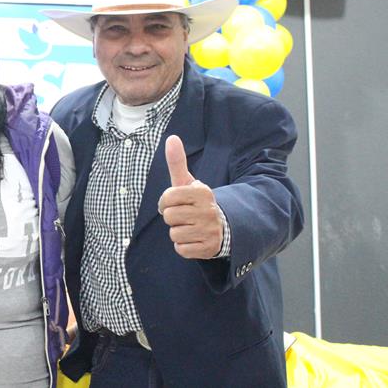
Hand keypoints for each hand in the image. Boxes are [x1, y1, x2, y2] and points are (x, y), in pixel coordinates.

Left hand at [157, 135, 222, 258]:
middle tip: (184, 216)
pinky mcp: (209, 248)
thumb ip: (177, 162)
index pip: (167, 198)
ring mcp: (210, 230)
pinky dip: (184, 246)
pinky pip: (181, 249)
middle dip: (172, 218)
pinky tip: (194, 239)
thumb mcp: (188, 182)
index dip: (165, 202)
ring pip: (174, 234)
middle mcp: (208, 210)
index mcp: (202, 192)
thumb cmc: (196, 203)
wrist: (222, 228)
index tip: (175, 203)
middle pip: (169, 217)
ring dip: (178, 233)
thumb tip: (171, 138)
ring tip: (190, 227)